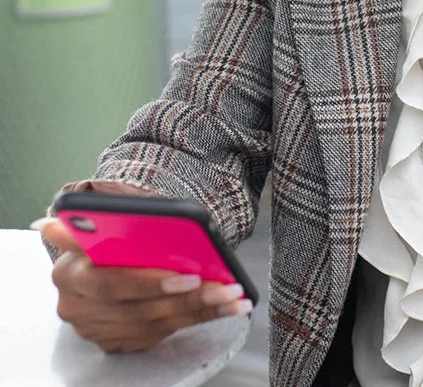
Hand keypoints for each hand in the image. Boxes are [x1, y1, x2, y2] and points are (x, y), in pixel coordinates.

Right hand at [36, 218, 251, 353]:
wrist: (109, 253)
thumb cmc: (113, 233)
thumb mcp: (107, 219)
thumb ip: (96, 220)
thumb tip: (52, 221)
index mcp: (69, 271)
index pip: (111, 283)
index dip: (151, 283)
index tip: (190, 276)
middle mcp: (76, 306)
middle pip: (140, 309)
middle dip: (188, 299)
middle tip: (224, 288)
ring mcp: (95, 328)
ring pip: (155, 324)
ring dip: (200, 310)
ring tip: (233, 296)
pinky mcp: (116, 341)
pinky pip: (161, 334)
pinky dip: (196, 319)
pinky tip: (223, 307)